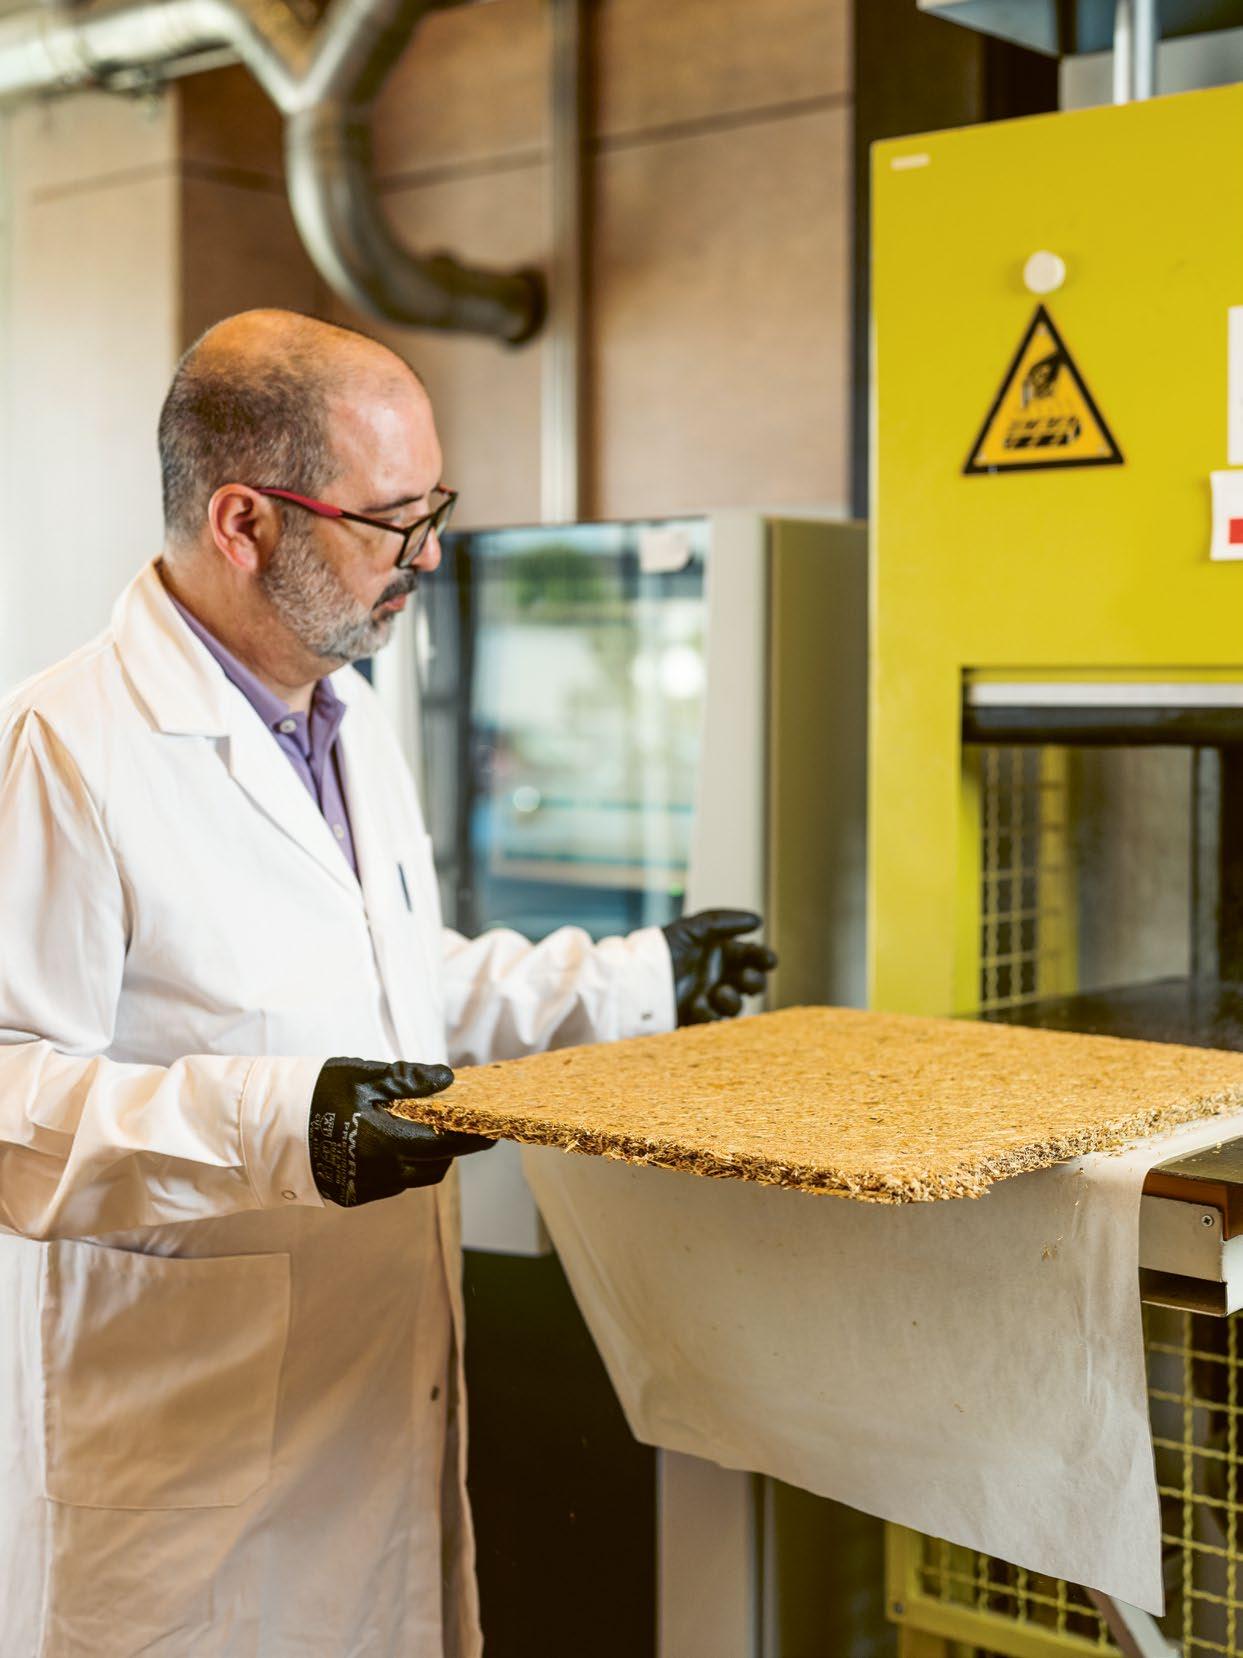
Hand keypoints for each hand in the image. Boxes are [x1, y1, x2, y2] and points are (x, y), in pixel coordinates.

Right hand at [308, 1057, 492, 1207]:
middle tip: (455, 1124)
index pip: (448, 1144)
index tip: (493, 1129)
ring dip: (426, 1156)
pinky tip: (388, 1141)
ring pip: (415, 1176)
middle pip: (436, 1165)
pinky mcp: (353, 1195)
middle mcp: (383, 1173)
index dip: (474, 1138)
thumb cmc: (315, 1095)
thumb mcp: (362, 1076)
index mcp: (389, 1143)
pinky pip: (392, 1182)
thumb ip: (407, 1079)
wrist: (265, 1129)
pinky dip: (401, 1164)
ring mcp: (367, 1188)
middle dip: (451, 1147)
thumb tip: (447, 1079)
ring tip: (420, 1129)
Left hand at [661, 908, 777, 1026]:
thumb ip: (724, 921)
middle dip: (754, 981)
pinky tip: (699, 1007)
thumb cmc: (661, 950)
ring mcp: (708, 997)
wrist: (635, 980)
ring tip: (719, 993)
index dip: (763, 958)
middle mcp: (717, 975)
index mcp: (718, 952)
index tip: (768, 960)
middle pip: (751, 982)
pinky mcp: (697, 1017)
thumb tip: (758, 922)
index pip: (751, 955)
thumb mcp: (692, 929)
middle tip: (745, 978)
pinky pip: (716, 1021)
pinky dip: (711, 1015)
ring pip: (737, 1005)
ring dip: (733, 1000)